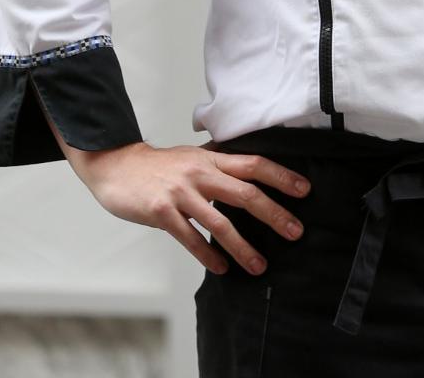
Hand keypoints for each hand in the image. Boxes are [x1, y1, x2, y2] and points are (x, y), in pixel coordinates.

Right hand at [38, 106, 309, 276]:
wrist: (118, 166)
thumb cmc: (160, 165)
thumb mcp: (193, 156)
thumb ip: (219, 163)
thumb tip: (251, 170)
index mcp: (211, 159)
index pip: (254, 164)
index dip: (281, 176)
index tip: (304, 190)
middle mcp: (200, 174)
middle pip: (245, 193)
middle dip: (274, 214)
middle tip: (296, 232)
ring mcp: (181, 193)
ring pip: (219, 222)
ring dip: (243, 246)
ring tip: (260, 265)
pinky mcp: (162, 211)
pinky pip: (189, 237)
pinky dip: (207, 254)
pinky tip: (221, 267)